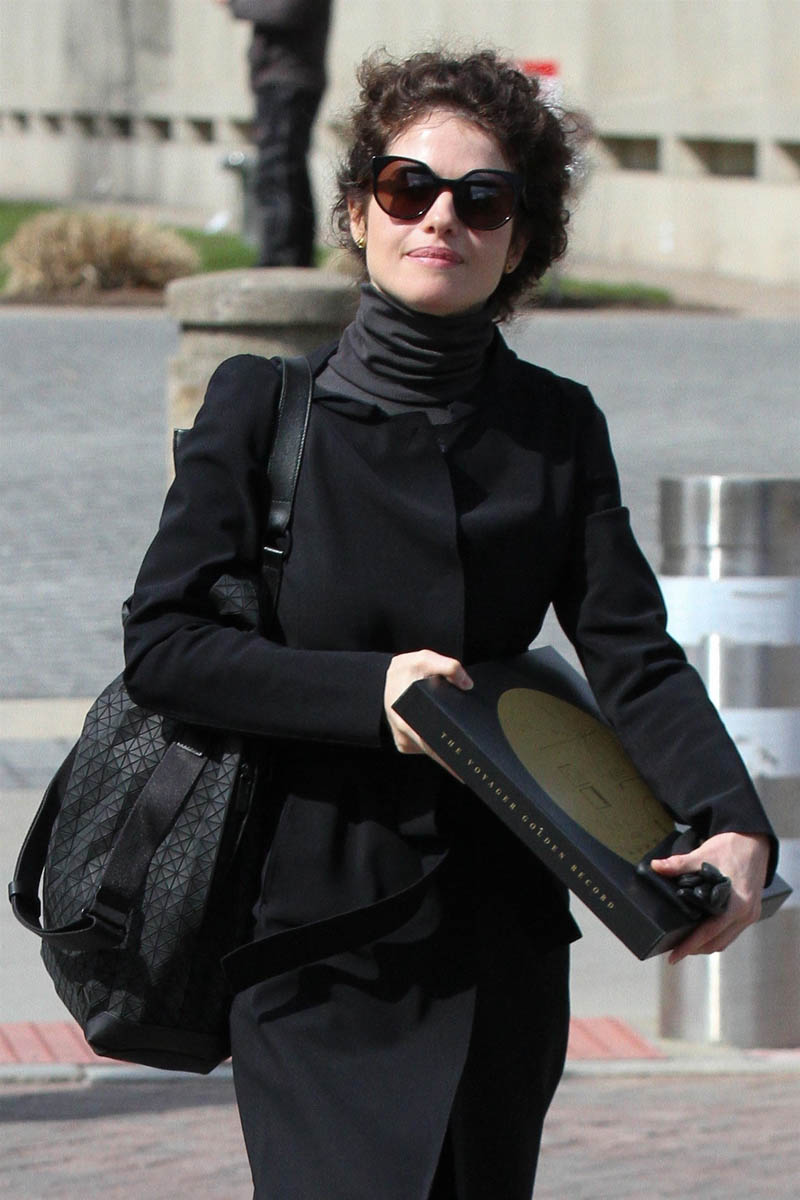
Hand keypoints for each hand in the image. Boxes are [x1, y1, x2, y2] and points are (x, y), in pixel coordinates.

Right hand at [384, 650, 472, 770]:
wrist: (382, 678)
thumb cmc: (404, 671)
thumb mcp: (424, 659)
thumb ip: (448, 666)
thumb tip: (467, 684)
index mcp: (405, 719)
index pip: (430, 744)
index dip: (448, 757)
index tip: (465, 762)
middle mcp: (403, 735)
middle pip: (434, 752)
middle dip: (454, 755)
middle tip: (476, 755)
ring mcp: (404, 742)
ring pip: (431, 751)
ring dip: (447, 748)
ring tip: (465, 741)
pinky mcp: (406, 744)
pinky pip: (427, 748)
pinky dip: (438, 743)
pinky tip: (448, 734)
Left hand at [651, 832, 770, 964]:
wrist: (753, 841)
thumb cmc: (730, 847)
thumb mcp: (703, 854)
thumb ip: (679, 864)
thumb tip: (656, 866)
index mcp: (736, 903)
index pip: (709, 932)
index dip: (690, 945)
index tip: (674, 956)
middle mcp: (746, 913)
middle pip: (718, 942)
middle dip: (696, 949)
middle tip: (675, 951)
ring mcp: (751, 914)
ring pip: (726, 940)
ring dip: (706, 944)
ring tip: (686, 945)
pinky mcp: (751, 911)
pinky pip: (732, 931)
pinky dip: (717, 935)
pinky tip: (703, 932)